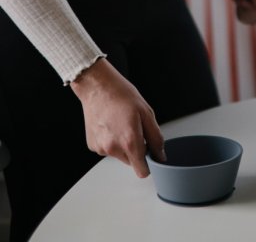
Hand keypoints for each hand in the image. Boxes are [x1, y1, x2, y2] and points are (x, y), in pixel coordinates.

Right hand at [70, 58, 165, 176]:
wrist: (97, 85)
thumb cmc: (121, 94)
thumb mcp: (146, 112)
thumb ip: (156, 137)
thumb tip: (160, 155)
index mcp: (129, 141)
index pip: (142, 171)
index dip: (148, 163)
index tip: (149, 153)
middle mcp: (114, 148)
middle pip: (131, 162)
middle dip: (135, 150)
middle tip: (134, 128)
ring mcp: (101, 148)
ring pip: (119, 155)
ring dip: (122, 145)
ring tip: (120, 123)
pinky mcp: (92, 145)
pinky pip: (107, 149)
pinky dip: (111, 140)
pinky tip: (110, 124)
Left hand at [214, 0, 255, 23]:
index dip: (254, 12)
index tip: (243, 3)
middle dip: (248, 13)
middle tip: (240, 0)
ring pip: (255, 21)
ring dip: (244, 14)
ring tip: (240, 1)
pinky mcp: (251, 8)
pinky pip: (249, 20)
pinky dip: (241, 15)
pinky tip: (238, 5)